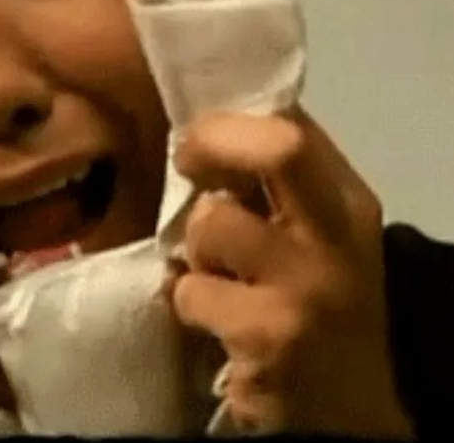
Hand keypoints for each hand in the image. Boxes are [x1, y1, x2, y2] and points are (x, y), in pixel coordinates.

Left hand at [170, 108, 413, 437]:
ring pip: (214, 223)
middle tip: (187, 167)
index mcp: (347, 201)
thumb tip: (210, 129)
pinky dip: (187, 302)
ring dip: (194, 250)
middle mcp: (338, 236)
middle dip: (213, 144)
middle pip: (278, 149)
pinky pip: (191, 292)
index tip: (198, 140)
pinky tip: (214, 321)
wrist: (347, 412)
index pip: (292, 125)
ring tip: (215, 276)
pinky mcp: (269, 335)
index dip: (230, 121)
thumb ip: (276, 188)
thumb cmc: (317, 308)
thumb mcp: (316, 238)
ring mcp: (307, 287)